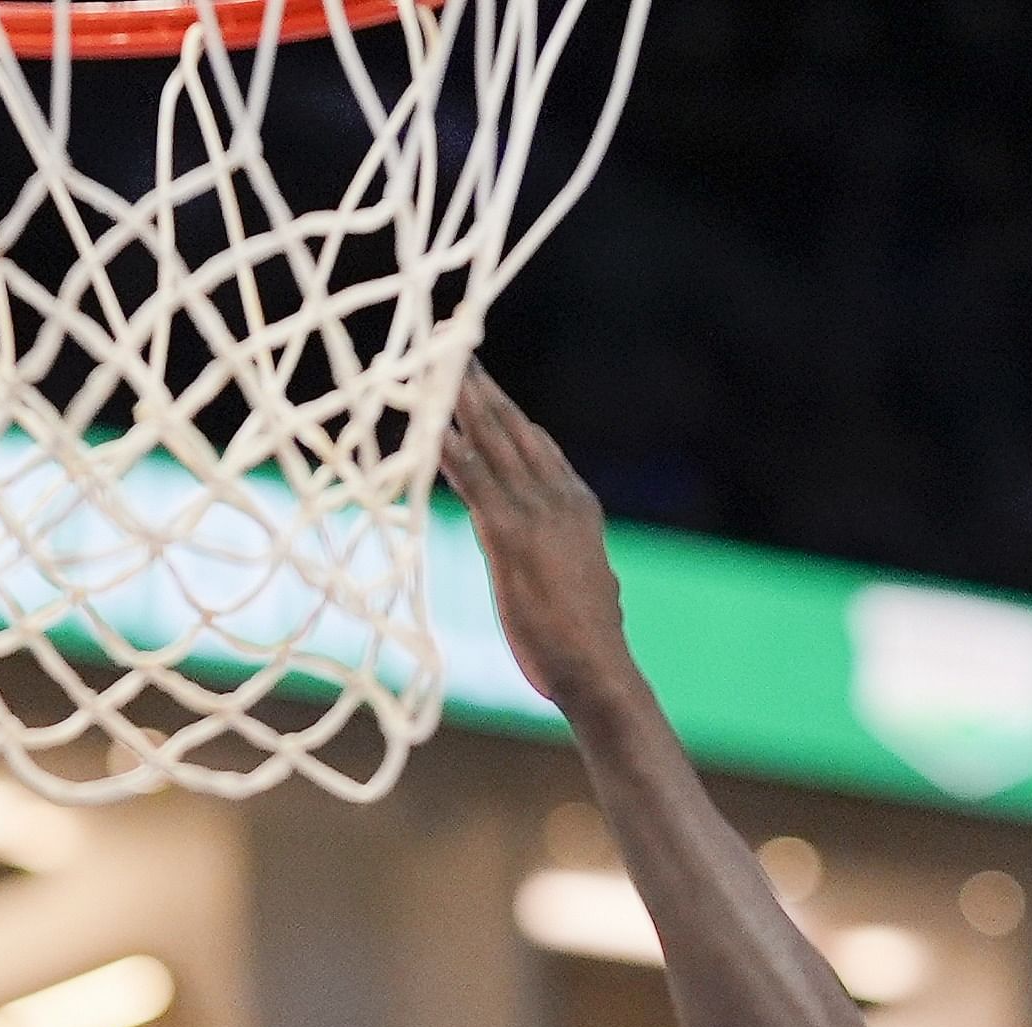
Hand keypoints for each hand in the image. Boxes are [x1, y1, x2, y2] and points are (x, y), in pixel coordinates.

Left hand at [439, 367, 629, 714]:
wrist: (597, 668)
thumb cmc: (590, 642)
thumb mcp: (589, 586)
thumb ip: (582, 565)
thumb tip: (597, 577)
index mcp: (578, 506)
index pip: (538, 445)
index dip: (509, 413)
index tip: (485, 386)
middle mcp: (558, 498)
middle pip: (514, 429)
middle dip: (484, 391)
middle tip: (457, 352)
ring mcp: (535, 513)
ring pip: (494, 444)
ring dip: (465, 405)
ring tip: (441, 370)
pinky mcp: (509, 536)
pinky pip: (474, 483)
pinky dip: (454, 453)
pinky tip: (434, 430)